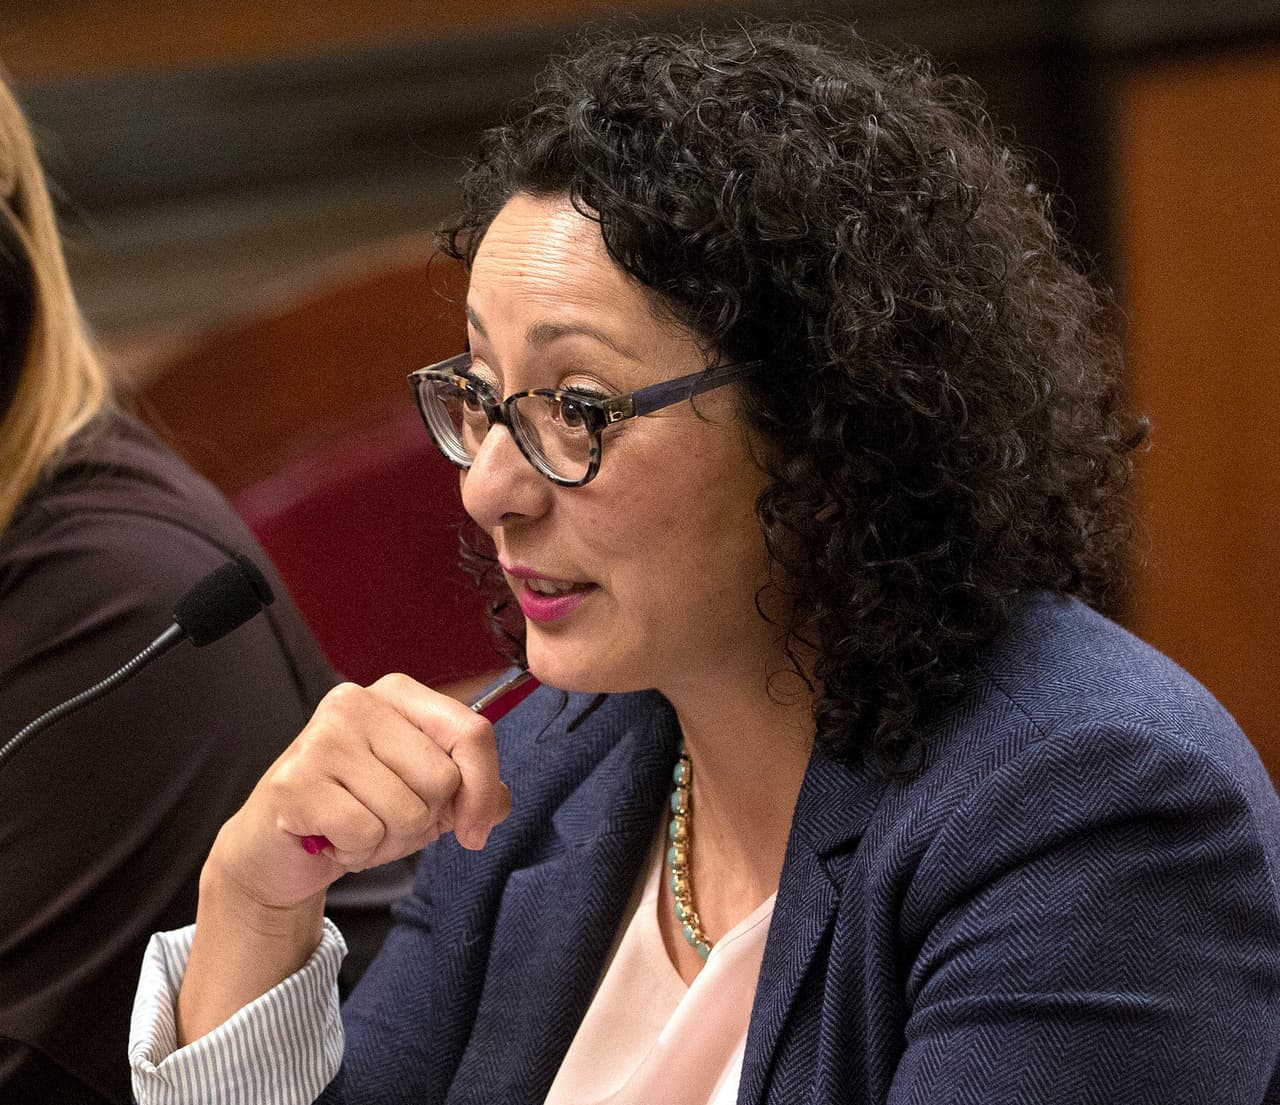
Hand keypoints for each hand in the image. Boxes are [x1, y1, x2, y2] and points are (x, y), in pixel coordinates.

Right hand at [210, 674, 510, 910]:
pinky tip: (333, 838)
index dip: (484, 790)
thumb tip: (497, 805)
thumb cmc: (358, 808)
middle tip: (385, 818)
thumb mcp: (426, 793)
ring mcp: (322, 738)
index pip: (472, 731)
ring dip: (389, 841)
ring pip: (407, 811)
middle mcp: (357, 702)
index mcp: (398, 693)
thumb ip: (473, 792)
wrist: (277, 847)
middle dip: (424, 820)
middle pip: (443, 779)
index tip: (474, 830)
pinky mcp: (296, 782)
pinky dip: (358, 852)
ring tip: (358, 828)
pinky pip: (366, 833)